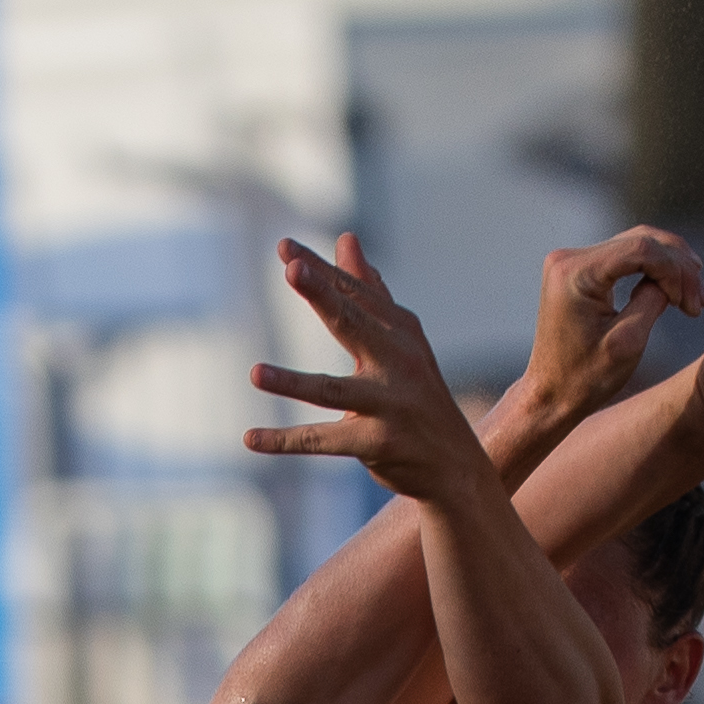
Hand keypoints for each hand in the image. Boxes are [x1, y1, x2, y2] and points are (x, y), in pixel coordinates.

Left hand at [244, 235, 488, 504]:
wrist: (454, 464)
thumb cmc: (418, 396)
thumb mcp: (399, 341)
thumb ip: (368, 292)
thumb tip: (346, 239)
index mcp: (400, 331)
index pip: (354, 294)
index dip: (320, 270)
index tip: (284, 248)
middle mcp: (398, 362)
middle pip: (352, 324)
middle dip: (323, 295)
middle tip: (292, 270)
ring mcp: (389, 404)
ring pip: (332, 391)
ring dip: (293, 383)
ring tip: (255, 374)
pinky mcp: (377, 444)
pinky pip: (322, 442)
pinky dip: (285, 441)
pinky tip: (249, 439)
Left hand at [515, 226, 703, 427]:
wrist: (550, 396)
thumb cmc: (586, 379)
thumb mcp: (628, 342)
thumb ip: (653, 300)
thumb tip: (675, 277)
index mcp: (575, 273)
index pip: (640, 250)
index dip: (675, 271)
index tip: (693, 303)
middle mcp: (569, 259)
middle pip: (640, 240)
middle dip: (678, 267)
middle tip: (702, 299)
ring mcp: (572, 262)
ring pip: (637, 246)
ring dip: (671, 267)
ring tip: (696, 295)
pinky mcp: (579, 270)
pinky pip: (625, 258)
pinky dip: (653, 270)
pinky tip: (676, 288)